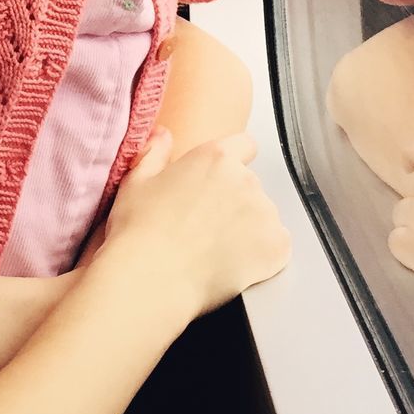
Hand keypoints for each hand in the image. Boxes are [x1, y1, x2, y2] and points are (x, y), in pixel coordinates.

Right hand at [101, 128, 290, 318]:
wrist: (152, 278)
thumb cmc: (140, 231)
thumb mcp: (136, 181)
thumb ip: (154, 152)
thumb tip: (163, 135)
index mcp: (216, 157)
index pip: (244, 145)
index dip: (235, 161)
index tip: (223, 179)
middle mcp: (245, 179)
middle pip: (250, 185)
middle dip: (235, 201)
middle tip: (208, 225)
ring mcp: (264, 213)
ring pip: (264, 216)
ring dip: (249, 228)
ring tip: (218, 250)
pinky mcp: (276, 246)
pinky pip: (278, 246)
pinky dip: (264, 256)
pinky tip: (236, 264)